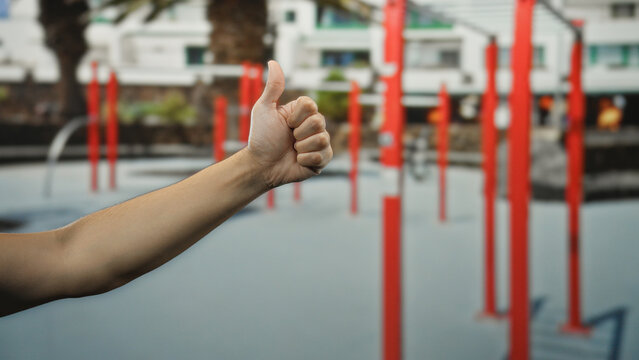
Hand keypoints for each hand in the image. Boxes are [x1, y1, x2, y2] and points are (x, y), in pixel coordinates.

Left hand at [246, 61, 332, 187]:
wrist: (261, 166)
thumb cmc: (261, 138)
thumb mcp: (264, 109)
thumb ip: (273, 87)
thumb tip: (273, 61)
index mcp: (302, 112)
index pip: (311, 104)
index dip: (296, 116)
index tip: (285, 123)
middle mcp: (314, 125)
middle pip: (318, 121)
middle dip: (298, 133)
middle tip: (289, 139)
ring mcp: (319, 143)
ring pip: (322, 139)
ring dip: (301, 147)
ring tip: (293, 151)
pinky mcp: (322, 159)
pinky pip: (322, 155)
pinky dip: (306, 160)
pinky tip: (298, 161)